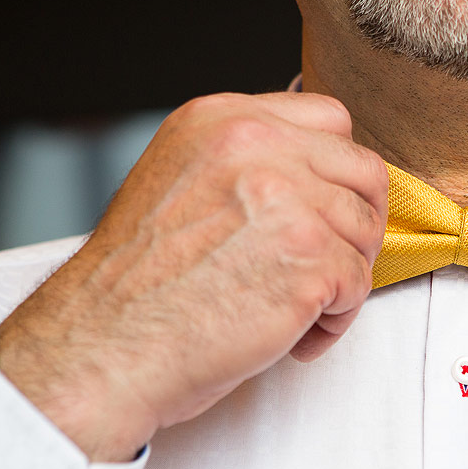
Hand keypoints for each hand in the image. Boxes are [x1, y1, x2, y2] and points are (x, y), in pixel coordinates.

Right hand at [0, 93, 387, 461]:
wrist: (101, 349)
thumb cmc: (134, 286)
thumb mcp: (179, 182)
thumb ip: (245, 164)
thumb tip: (316, 176)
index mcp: (222, 120)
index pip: (329, 119)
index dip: (338, 172)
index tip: (326, 210)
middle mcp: (257, 145)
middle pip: (363, 170)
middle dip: (356, 223)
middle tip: (331, 264)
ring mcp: (288, 198)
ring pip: (366, 229)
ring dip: (345, 277)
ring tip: (300, 310)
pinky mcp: (310, 256)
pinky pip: (359, 283)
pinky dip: (335, 320)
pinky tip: (296, 335)